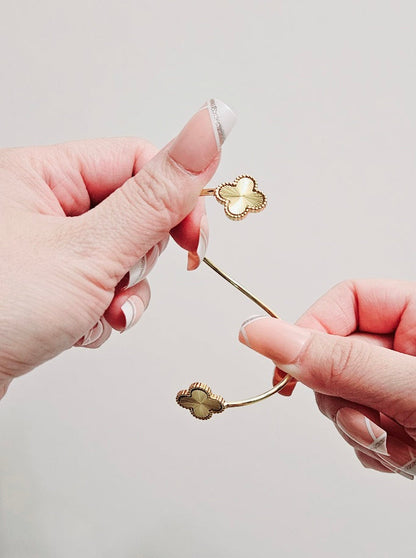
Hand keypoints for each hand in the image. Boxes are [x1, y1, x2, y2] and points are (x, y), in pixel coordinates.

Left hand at [0, 99, 235, 397]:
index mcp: (43, 175)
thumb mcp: (90, 250)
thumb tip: (209, 127)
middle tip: (120, 280)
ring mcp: (47, 248)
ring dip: (123, 294)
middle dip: (140, 259)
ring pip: (121, 258)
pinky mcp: (50, 284)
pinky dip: (103, 313)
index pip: (137, 163)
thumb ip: (157, 195)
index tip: (193, 238)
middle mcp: (43, 206)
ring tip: (99, 314)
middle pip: (133, 215)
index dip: (174, 199)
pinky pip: (101, 288)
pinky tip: (79, 328)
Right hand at [239, 280, 415, 478]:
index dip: (312, 330)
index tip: (289, 369)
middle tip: (372, 419)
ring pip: (340, 396)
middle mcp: (404, 346)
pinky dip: (372, 449)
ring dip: (359, 430)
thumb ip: (336, 362)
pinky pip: (357, 427)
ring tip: (401, 445)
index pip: (345, 299)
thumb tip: (262, 334)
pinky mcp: (397, 417)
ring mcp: (398, 383)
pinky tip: (405, 455)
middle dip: (342, 397)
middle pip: (334, 354)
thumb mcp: (405, 388)